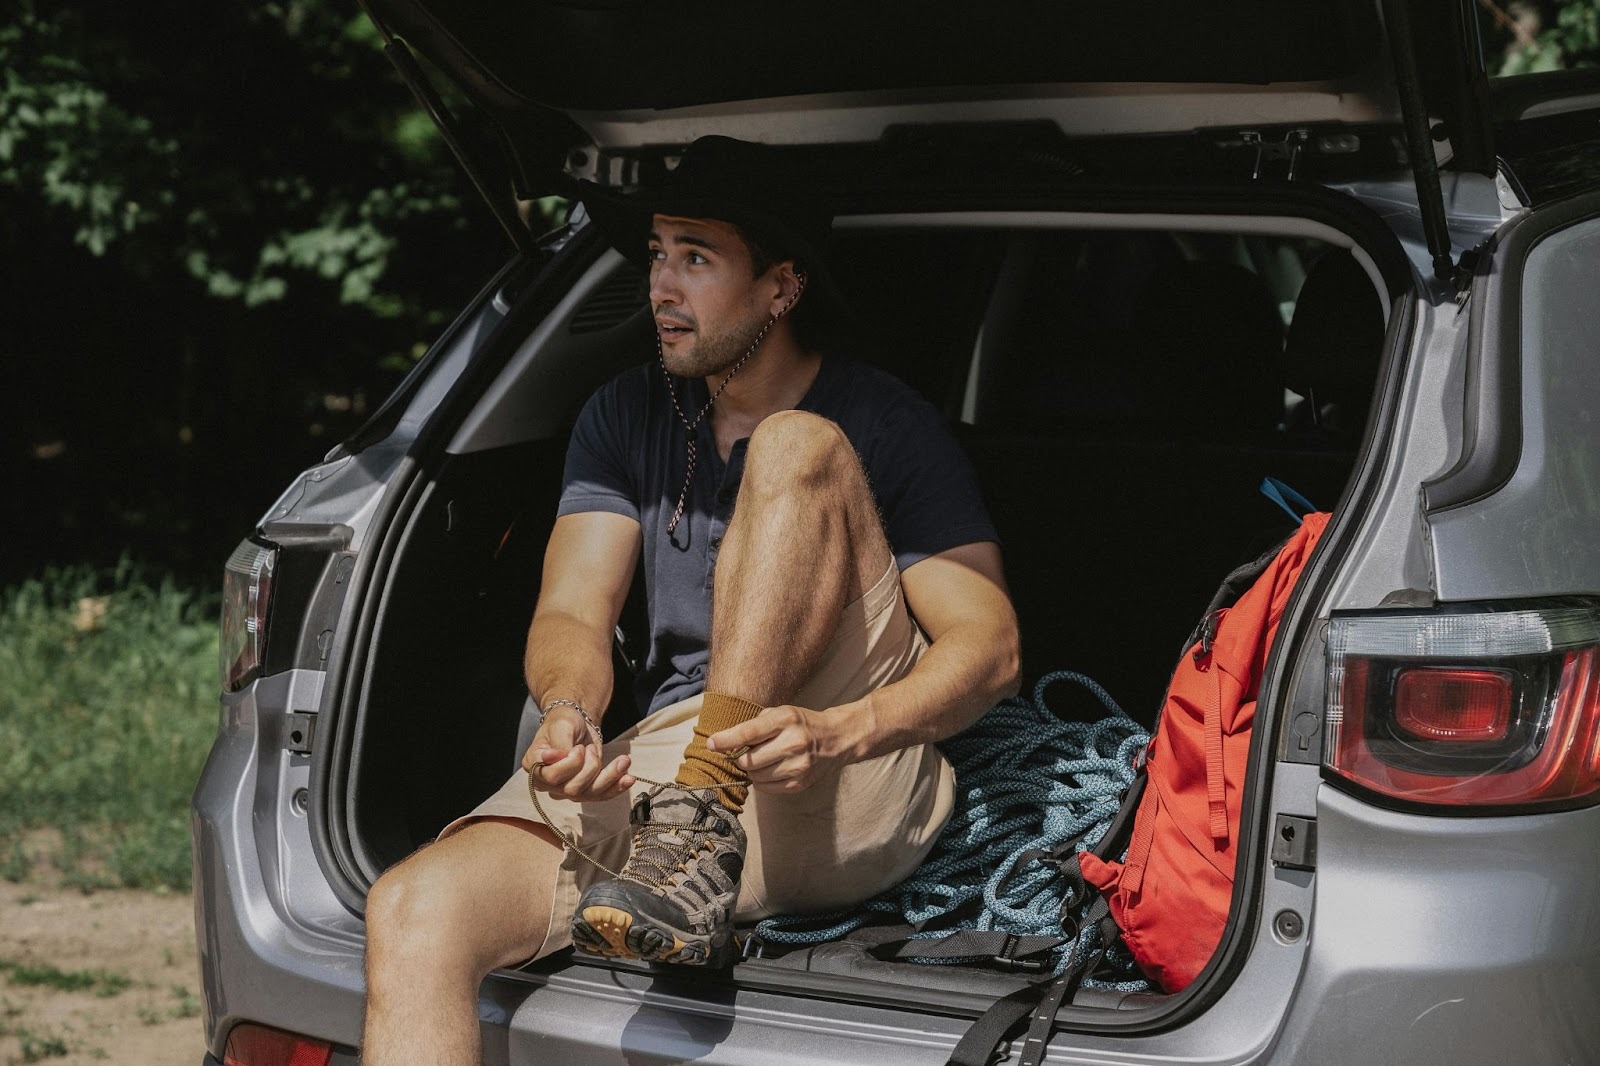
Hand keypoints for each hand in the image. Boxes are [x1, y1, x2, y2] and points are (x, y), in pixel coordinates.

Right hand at [522, 706, 634, 801]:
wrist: (577, 723)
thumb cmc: (564, 722)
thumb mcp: (561, 726)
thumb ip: (559, 743)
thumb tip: (552, 757)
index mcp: (534, 766)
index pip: (552, 777)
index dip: (570, 764)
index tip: (579, 748)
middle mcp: (547, 783)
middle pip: (573, 789)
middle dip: (591, 767)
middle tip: (591, 748)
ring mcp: (566, 789)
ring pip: (590, 794)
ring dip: (610, 777)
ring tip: (624, 760)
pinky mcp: (585, 789)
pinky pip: (601, 795)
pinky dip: (617, 787)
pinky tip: (629, 778)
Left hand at [707, 705, 846, 793]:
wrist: (836, 739)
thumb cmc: (801, 723)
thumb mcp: (780, 713)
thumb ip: (754, 726)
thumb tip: (725, 745)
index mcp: (786, 719)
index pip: (748, 733)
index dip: (726, 740)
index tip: (710, 744)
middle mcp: (794, 743)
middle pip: (749, 761)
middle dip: (742, 758)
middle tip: (749, 752)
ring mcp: (798, 766)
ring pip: (755, 777)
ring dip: (752, 770)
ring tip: (765, 759)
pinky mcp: (799, 783)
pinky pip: (766, 788)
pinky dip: (763, 780)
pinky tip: (773, 768)